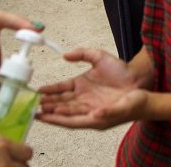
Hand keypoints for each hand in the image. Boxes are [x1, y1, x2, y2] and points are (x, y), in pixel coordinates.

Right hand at [38, 49, 152, 129]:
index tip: (37, 91)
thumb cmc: (120, 70)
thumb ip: (82, 53)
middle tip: (32, 107)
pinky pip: (81, 117)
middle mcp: (82, 98)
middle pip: (61, 102)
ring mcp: (89, 106)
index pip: (61, 88)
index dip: (50, 90)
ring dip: (54, 113)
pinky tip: (61, 117)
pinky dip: (70, 117)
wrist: (137, 79)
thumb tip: (65, 55)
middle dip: (47, 105)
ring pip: (67, 112)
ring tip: (41, 115)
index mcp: (80, 84)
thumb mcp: (99, 56)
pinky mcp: (98, 114)